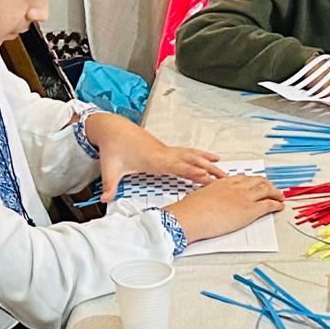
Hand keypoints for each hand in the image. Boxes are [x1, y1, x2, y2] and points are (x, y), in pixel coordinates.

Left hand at [84, 111, 223, 200]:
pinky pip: (190, 153)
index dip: (191, 171)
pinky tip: (213, 158)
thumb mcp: (109, 169)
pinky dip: (203, 156)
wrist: (113, 129)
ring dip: (209, 163)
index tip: (204, 176)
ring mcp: (168, 151)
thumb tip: (105, 199)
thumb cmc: (114, 148)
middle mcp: (164, 154)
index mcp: (153, 159)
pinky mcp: (168, 150)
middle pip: (191, 161)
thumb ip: (109, 185)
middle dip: (208, 169)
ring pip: (193, 156)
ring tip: (224, 172)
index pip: (176, 166)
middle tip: (224, 178)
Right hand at [164, 174, 284, 241]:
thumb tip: (207, 200)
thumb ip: (209, 195)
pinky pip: (269, 205)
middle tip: (271, 189)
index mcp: (224, 182)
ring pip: (267, 190)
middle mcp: (237, 187)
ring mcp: (245, 197)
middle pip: (258, 181)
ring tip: (280, 197)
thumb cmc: (191, 209)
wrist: (191, 216)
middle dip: (267, 185)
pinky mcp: (250, 210)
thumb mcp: (200, 195)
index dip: (253, 181)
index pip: (244, 178)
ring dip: (275, 193)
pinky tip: (280, 206)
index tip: (256, 183)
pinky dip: (276, 204)